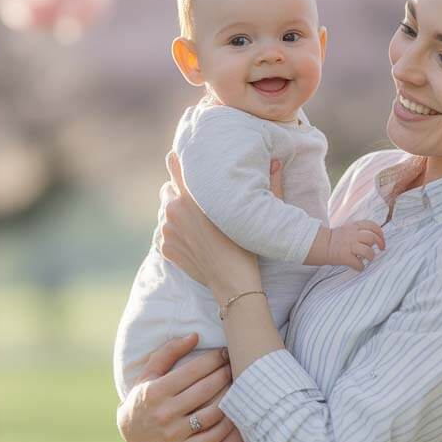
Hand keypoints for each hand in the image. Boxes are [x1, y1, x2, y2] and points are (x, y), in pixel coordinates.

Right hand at [116, 333, 237, 441]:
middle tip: (234, 365)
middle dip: (224, 374)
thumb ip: (169, 352)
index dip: (212, 359)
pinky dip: (227, 424)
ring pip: (212, 413)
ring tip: (236, 385)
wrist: (130, 434)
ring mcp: (174, 434)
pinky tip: (233, 410)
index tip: (224, 352)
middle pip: (205, 390)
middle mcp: (164, 413)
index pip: (192, 371)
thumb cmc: (144, 396)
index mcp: (155, 391)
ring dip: (229, 396)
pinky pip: (212, 437)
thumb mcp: (149, 372)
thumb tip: (195, 336)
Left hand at [160, 151, 259, 299]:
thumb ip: (267, 182)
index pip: (175, 166)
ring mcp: (167, 230)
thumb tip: (276, 160)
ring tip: (196, 227)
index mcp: (193, 195)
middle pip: (168, 190)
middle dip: (179, 195)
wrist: (233, 283)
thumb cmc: (246, 246)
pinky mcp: (165, 247)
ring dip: (176, 216)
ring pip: (166, 214)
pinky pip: (167, 235)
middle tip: (197, 206)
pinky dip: (176, 236)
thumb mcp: (255, 211)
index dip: (177, 162)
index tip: (177, 158)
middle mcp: (174, 209)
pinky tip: (194, 243)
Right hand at [327, 220, 385, 270]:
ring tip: (368, 258)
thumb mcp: (347, 229)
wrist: (320, 245)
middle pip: (372, 237)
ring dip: (371, 256)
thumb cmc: (335, 239)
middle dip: (379, 243)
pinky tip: (358, 266)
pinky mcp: (344, 257)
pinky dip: (360, 267)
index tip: (382, 239)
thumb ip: (359, 231)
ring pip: (367, 250)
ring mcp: (348, 246)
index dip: (380, 233)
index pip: (372, 226)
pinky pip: (358, 264)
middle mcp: (352, 235)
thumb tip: (374, 239)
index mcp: (353, 227)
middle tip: (381, 249)